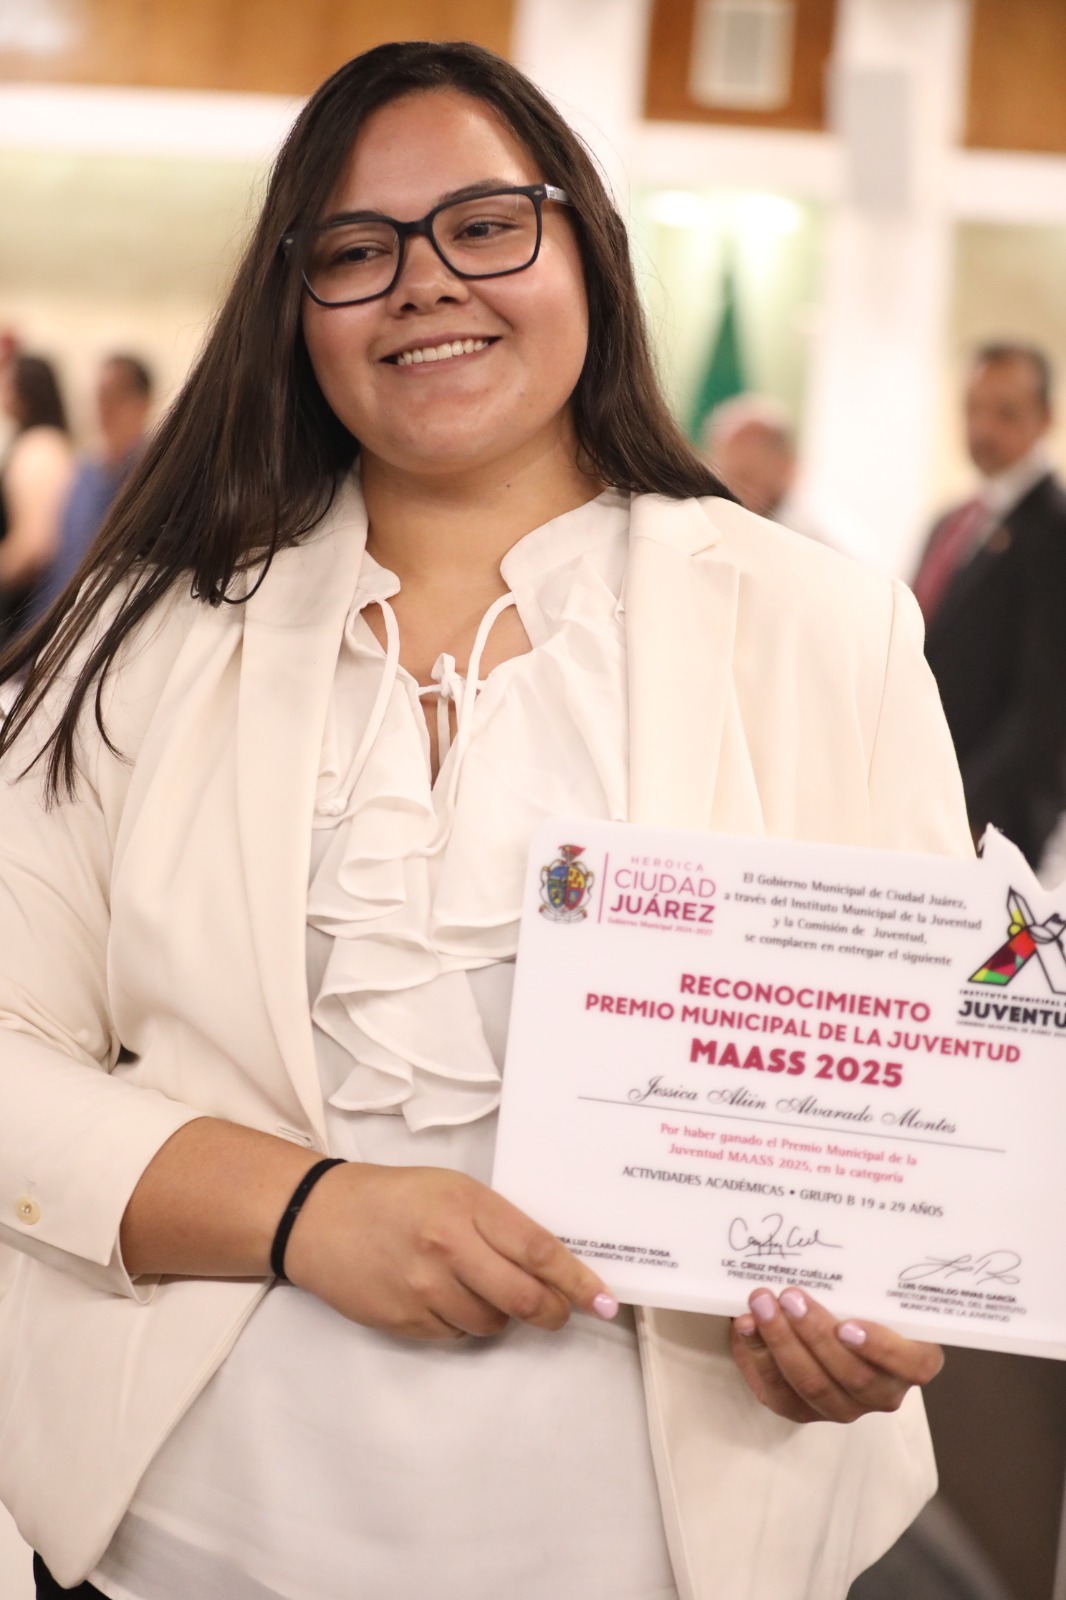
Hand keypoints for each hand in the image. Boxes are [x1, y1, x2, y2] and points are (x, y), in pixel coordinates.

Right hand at [284, 1162, 616, 1340]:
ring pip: (493, 1323)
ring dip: (504, 1316)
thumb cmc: (394, 1197)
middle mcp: (449, 1248)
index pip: (537, 1250)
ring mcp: (425, 1290)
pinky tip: (448, 1298)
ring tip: (482, 1288)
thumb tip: (548, 1264)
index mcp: (466, 1206)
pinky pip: (458, 1335)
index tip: (605, 1300)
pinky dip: (466, 1323)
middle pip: (525, 1299)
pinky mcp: (406, 1322)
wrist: (320, 1218)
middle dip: (554, 1312)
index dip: (577, 1280)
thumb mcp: (452, 1190)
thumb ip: (498, 1223)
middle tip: (562, 1312)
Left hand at [730, 1285, 942, 1423]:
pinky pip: (779, 1391)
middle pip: (853, 1375)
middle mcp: (882, 1391)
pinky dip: (758, 1356)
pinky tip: (746, 1327)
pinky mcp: (802, 1412)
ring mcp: (843, 1407)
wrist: (820, 1320)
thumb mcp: (868, 1287)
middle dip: (815, 1334)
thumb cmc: (854, 1298)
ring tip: (760, 1306)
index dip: (881, 1348)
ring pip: (813, 1385)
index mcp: (912, 1360)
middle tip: (789, 1297)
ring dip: (781, 1342)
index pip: (912, 1364)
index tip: (846, 1324)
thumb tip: (837, 1233)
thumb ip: (862, 1275)